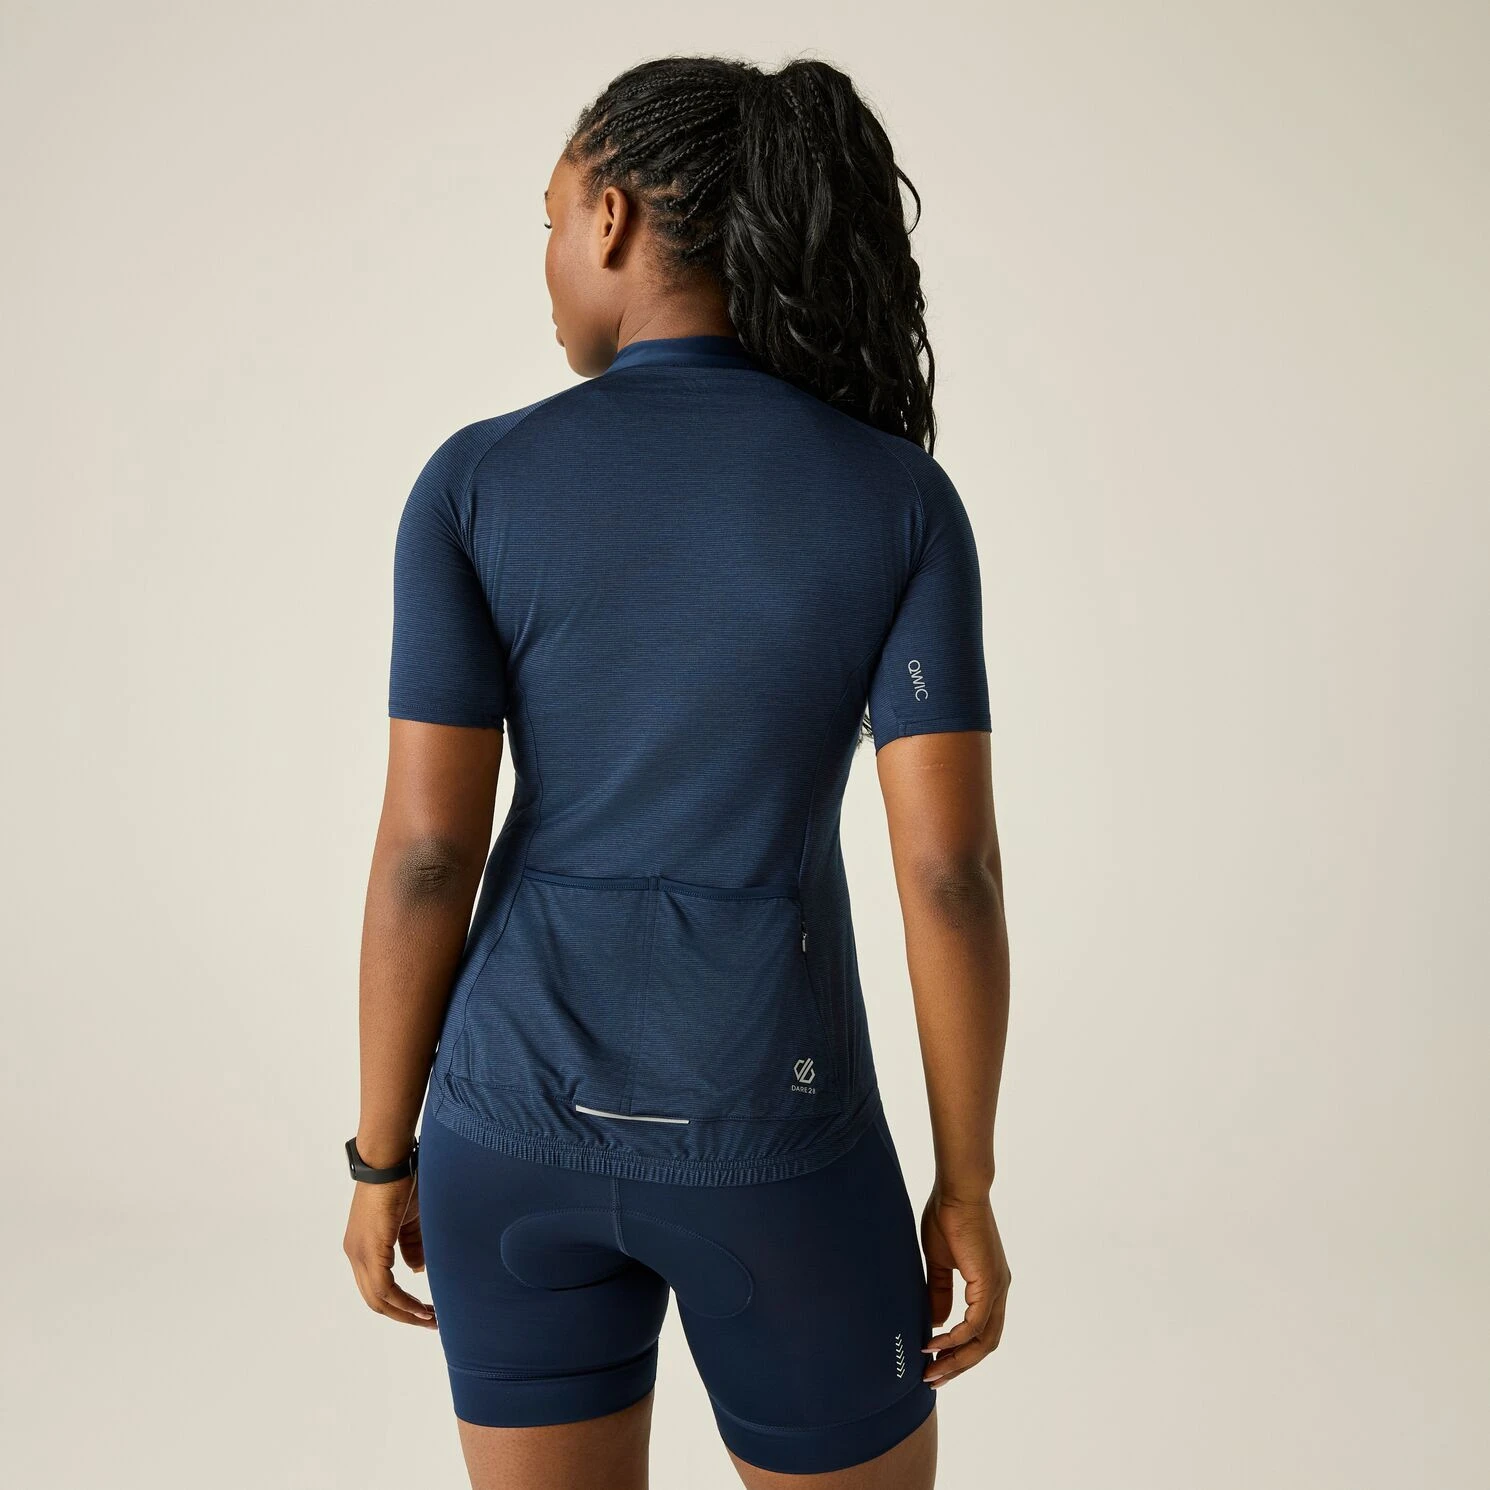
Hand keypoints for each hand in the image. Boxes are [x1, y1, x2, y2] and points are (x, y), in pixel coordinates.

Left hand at [342, 1174, 437, 1328]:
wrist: (390, 1159)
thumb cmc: (402, 1182)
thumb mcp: (410, 1221)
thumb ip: (412, 1246)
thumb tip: (417, 1271)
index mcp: (362, 1247)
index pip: (377, 1287)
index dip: (400, 1304)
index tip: (425, 1311)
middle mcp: (355, 1254)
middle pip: (375, 1300)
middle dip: (404, 1315)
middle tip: (430, 1321)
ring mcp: (359, 1252)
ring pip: (378, 1298)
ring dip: (406, 1312)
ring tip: (430, 1318)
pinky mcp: (370, 1248)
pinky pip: (384, 1287)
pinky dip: (403, 1301)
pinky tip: (420, 1307)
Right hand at [920, 1186, 1009, 1386]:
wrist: (957, 1190)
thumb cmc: (947, 1216)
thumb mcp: (940, 1261)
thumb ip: (940, 1291)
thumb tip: (938, 1323)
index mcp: (989, 1285)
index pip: (981, 1331)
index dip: (960, 1351)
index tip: (935, 1363)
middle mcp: (998, 1290)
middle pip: (985, 1344)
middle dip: (958, 1366)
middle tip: (932, 1378)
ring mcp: (997, 1287)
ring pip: (983, 1340)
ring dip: (957, 1359)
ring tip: (931, 1370)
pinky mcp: (989, 1282)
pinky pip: (975, 1323)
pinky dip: (955, 1339)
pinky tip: (934, 1344)